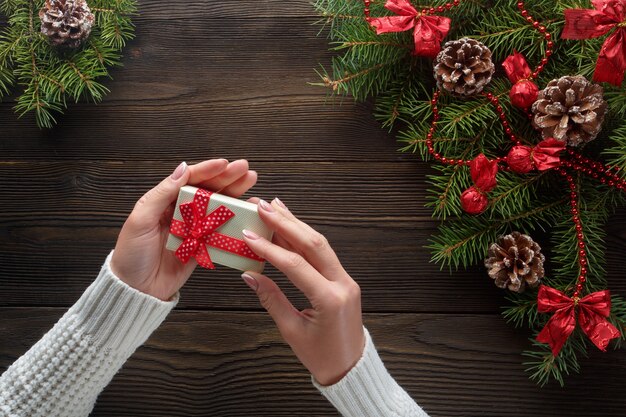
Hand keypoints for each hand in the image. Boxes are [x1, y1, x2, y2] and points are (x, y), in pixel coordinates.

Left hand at [111, 159, 256, 300]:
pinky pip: (221, 231)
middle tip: (246, 169)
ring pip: (218, 206)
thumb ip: (162, 194)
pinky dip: (235, 221)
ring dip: (235, 194)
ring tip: (251, 183)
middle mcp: (181, 211)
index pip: (189, 179)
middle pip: (208, 189)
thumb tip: (182, 169)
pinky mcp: (202, 246)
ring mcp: (194, 228)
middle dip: (228, 177)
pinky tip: (247, 213)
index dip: (208, 170)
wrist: (137, 289)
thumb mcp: (141, 220)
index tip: (225, 164)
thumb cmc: (131, 254)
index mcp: (165, 201)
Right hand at [241, 198, 364, 385]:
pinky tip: (291, 226)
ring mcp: (346, 279)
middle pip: (313, 244)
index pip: (295, 265)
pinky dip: (305, 238)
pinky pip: (323, 253)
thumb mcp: (292, 330)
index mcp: (329, 299)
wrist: (350, 367)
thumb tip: (249, 275)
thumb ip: (271, 299)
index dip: (269, 248)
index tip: (249, 234)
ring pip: (320, 244)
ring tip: (275, 206)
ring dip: (296, 224)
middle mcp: (342, 284)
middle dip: (286, 222)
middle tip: (262, 206)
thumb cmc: (321, 356)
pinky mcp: (343, 279)